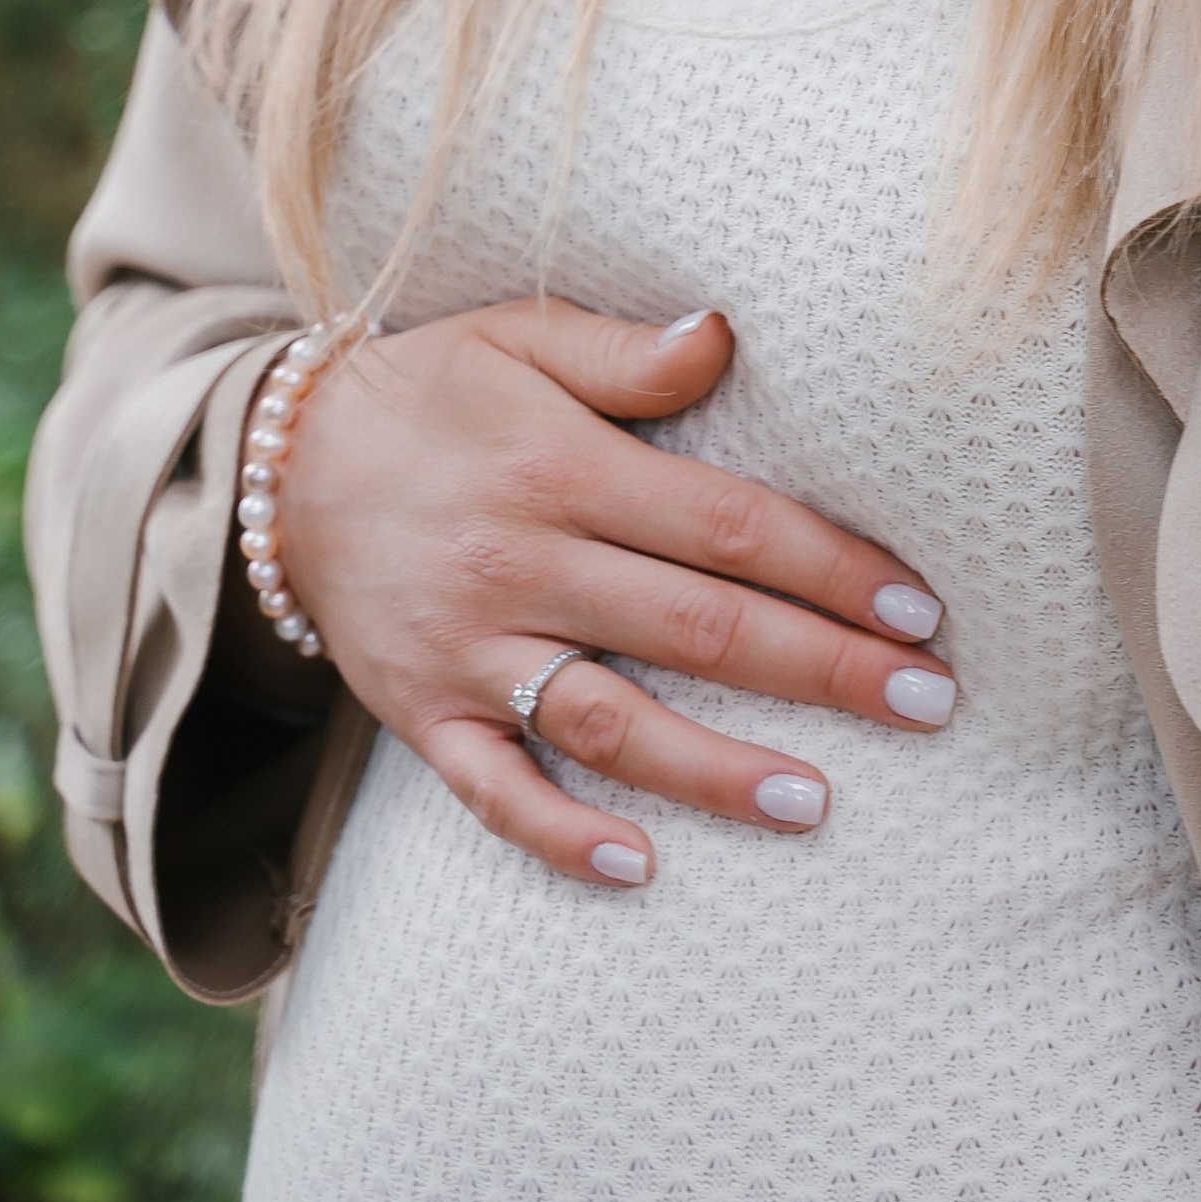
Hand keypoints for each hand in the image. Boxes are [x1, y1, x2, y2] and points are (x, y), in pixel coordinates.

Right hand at [232, 301, 951, 886]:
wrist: (274, 464)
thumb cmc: (430, 390)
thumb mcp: (521, 337)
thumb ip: (628, 353)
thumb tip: (727, 334)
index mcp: (562, 467)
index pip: (726, 525)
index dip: (828, 566)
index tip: (917, 606)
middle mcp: (523, 563)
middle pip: (695, 627)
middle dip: (821, 670)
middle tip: (927, 704)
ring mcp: (469, 650)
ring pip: (608, 723)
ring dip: (715, 769)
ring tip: (816, 803)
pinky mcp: (421, 714)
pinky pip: (493, 791)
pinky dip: (562, 835)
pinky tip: (642, 867)